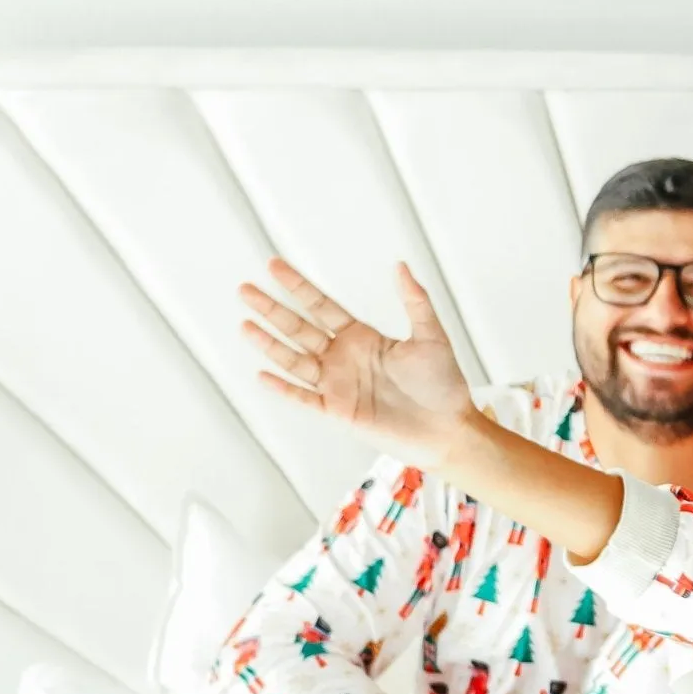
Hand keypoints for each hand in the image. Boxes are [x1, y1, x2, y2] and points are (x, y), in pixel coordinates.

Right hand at [241, 258, 474, 461]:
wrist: (447, 427)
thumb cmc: (442, 383)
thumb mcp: (431, 335)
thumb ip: (415, 301)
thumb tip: (401, 266)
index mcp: (362, 337)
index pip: (321, 306)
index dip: (298, 287)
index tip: (274, 266)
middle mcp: (343, 358)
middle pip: (299, 329)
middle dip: (272, 310)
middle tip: (245, 290)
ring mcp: (337, 385)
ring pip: (295, 360)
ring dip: (269, 344)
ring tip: (245, 324)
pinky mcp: (338, 411)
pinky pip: (304, 398)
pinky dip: (284, 388)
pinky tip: (262, 374)